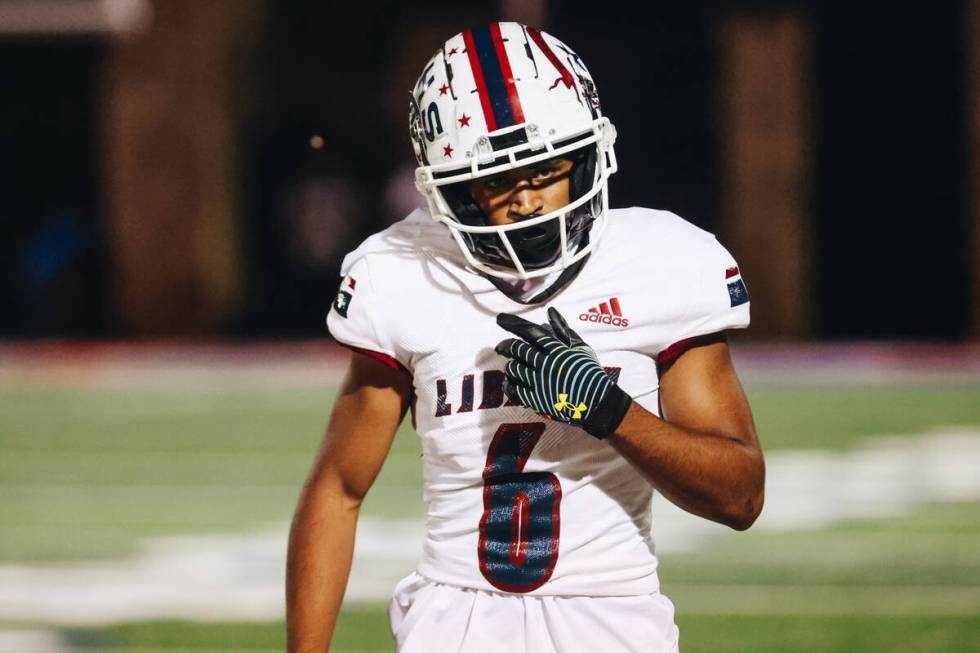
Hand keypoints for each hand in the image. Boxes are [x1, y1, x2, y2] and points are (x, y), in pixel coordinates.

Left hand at [494, 307, 631, 438]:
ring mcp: (541, 383)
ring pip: (515, 369)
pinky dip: (510, 386)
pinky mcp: (538, 401)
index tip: (500, 320)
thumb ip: (564, 329)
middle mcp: (547, 364)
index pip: (530, 332)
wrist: (598, 402)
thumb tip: (550, 312)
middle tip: (500, 347)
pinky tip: (509, 383)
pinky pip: (516, 391)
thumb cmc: (590, 372)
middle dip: (506, 346)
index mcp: (558, 350)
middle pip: (518, 350)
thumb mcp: (581, 347)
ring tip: (511, 365)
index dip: (512, 324)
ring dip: (510, 366)